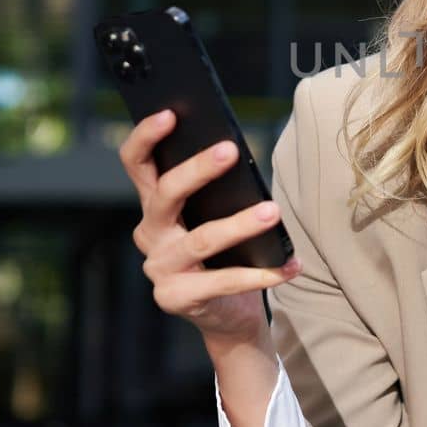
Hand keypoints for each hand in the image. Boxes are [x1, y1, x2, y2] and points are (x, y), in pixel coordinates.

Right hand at [119, 107, 300, 343]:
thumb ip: (217, 190)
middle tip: (231, 150)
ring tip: (272, 211)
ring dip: (239, 224)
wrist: (227, 313)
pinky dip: (261, 273)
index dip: (147, 137)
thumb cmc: (225, 252)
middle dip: (198, 169)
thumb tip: (238, 152)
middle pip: (165, 194)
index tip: (171, 114)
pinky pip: (222, 282)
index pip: (137, 163)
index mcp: (154, 205)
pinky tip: (289, 265)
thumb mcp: (215, 215)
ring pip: (200, 240)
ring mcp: (159, 268)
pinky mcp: (176, 298)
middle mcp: (150, 233)